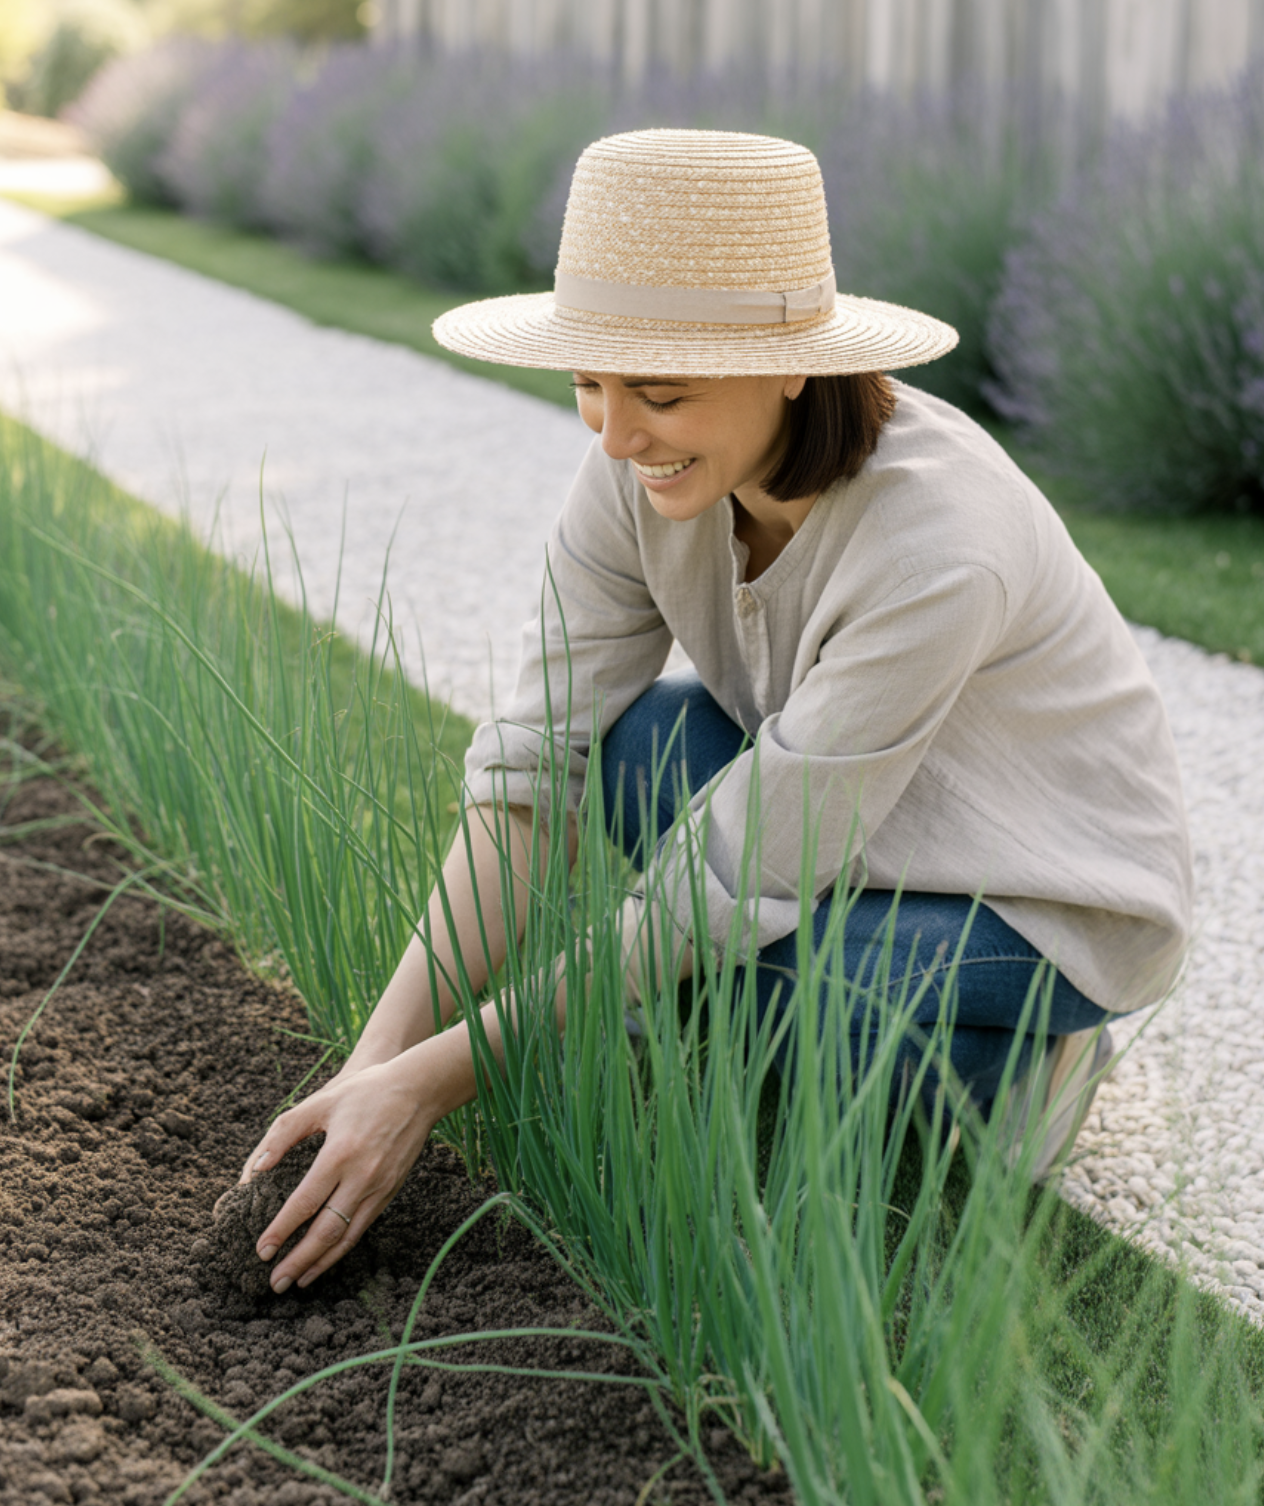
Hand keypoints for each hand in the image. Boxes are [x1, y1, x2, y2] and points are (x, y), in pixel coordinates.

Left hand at [238, 1044, 446, 1292]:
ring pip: (347, 1236)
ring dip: (321, 1262)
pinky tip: (327, 1257)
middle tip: (275, 1282)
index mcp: (340, 1154)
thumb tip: (257, 1169)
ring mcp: (380, 1187)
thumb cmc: (366, 1092)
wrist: (419, 1090)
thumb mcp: (321, 1102)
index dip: (281, 1229)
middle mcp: (362, 1177)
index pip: (305, 1202)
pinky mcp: (390, 1191)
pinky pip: (363, 1227)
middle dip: (298, 1260)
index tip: (262, 1251)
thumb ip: (284, 1133)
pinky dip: (343, 1248)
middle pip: (326, 1230)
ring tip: (298, 1281)